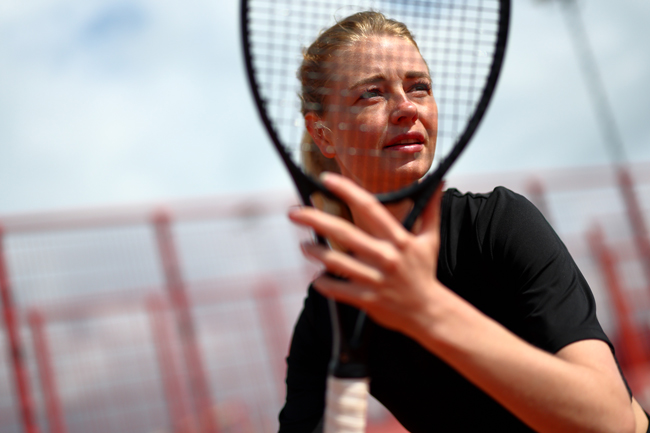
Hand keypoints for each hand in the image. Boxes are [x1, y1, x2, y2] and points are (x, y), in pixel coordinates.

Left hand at [288, 173, 445, 336]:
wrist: (429, 312)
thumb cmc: (425, 273)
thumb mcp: (431, 240)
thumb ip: (430, 210)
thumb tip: (438, 182)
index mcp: (398, 239)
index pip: (369, 208)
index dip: (347, 191)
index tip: (327, 180)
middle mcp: (385, 257)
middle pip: (344, 233)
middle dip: (315, 220)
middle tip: (293, 212)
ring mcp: (374, 279)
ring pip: (335, 262)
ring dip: (315, 252)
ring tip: (304, 246)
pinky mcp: (366, 299)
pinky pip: (337, 290)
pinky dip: (323, 283)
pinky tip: (317, 278)